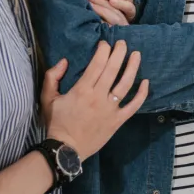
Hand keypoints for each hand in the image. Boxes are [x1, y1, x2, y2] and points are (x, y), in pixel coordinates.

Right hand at [40, 40, 148, 159]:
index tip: (105, 43)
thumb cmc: (56, 123)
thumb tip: (64, 60)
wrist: (65, 150)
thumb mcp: (47, 99)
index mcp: (82, 90)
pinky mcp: (118, 120)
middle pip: (113, 70)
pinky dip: (142, 94)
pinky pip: (134, 106)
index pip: (97, 64)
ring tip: (136, 54)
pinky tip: (146, 82)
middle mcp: (98, 97)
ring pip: (126, 84)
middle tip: (123, 43)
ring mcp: (110, 109)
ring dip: (133, 67)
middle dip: (119, 53)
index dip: (103, 51)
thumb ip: (52, 77)